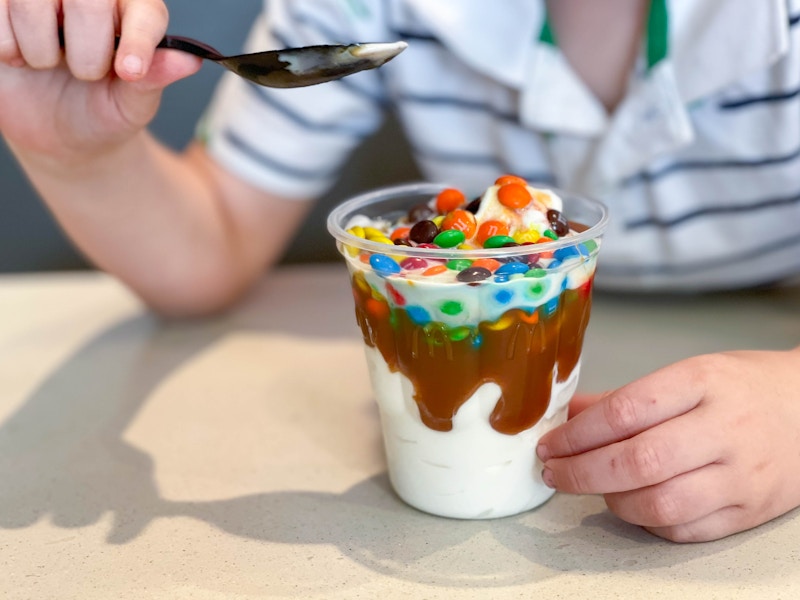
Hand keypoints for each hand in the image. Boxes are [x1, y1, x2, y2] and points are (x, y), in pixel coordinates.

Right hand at [0, 0, 200, 163]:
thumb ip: (154, 79)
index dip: (138, 40)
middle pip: (87, 0)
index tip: (129, 74)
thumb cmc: (103, 114)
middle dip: (86, 52)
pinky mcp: (1, 6)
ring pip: (31, 1)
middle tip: (84, 74)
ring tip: (49, 64)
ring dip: (41, 51)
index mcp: (133, 11)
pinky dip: (7, 47)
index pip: (144, 10)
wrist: (59, 137)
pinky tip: (18, 57)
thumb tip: (188, 59)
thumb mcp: (132, 106)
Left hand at [537, 348, 799, 541]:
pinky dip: (646, 522)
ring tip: (592, 486)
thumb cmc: (743, 388)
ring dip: (611, 500)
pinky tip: (631, 504)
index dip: (577, 434)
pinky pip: (684, 530)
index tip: (550, 444)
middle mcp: (723, 429)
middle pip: (638, 461)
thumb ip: (626, 397)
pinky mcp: (749, 512)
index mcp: (702, 383)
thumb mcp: (688, 374)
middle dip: (581, 472)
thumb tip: (569, 415)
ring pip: (659, 503)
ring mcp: (740, 476)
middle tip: (553, 472)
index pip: (625, 412)